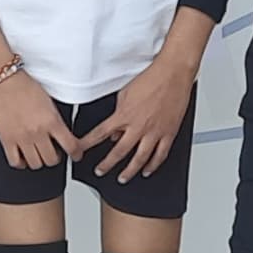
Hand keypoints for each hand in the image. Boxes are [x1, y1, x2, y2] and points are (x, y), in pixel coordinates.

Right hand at [0, 72, 77, 171]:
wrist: (4, 79)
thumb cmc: (25, 85)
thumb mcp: (50, 102)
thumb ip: (57, 120)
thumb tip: (63, 134)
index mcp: (52, 121)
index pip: (71, 146)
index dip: (76, 154)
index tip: (76, 155)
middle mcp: (37, 132)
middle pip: (52, 160)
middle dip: (56, 157)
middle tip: (55, 151)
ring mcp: (21, 138)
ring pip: (35, 164)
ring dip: (39, 160)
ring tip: (38, 153)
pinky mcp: (6, 140)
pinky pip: (15, 162)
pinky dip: (21, 163)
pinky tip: (23, 156)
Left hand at [85, 30, 205, 179]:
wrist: (173, 74)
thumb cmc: (151, 78)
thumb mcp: (125, 93)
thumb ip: (118, 113)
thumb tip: (114, 132)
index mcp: (125, 115)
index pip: (100, 134)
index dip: (87, 144)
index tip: (79, 151)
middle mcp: (139, 127)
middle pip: (119, 152)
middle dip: (107, 164)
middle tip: (100, 171)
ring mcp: (155, 132)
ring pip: (140, 159)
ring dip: (129, 171)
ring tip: (122, 178)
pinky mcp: (169, 133)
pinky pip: (160, 155)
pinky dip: (153, 165)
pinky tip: (147, 170)